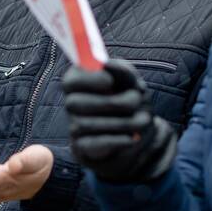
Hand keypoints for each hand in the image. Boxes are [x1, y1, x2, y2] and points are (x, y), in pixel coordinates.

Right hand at [63, 59, 176, 183]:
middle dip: (112, 102)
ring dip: (121, 122)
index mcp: (78, 81)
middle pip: (76, 103)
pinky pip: (95, 143)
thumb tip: (106, 64)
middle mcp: (72, 103)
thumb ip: (121, 70)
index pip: (70, 81)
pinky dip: (118, 140)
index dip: (87, 80)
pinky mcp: (82, 146)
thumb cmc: (128, 96)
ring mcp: (74, 125)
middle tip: (136, 100)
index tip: (109, 80)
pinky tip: (132, 137)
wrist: (132, 128)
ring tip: (141, 120)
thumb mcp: (130, 81)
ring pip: (88, 124)